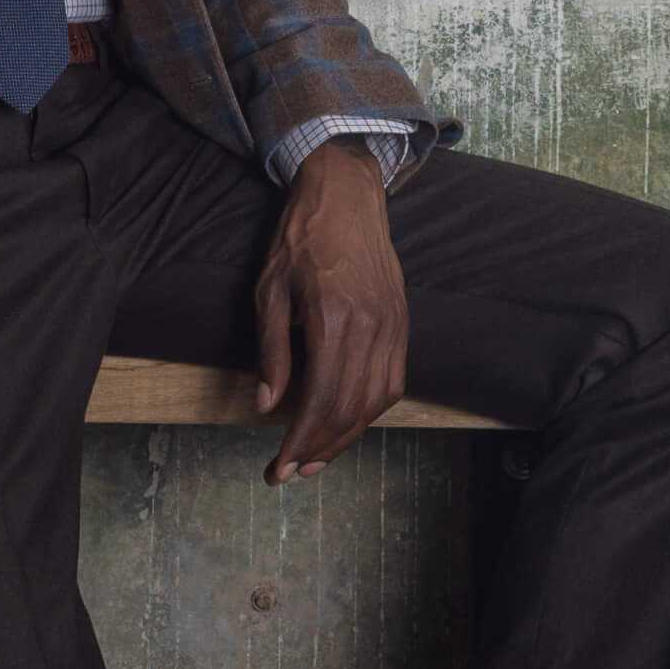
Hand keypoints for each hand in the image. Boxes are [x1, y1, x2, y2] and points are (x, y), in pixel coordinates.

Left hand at [252, 135, 407, 485]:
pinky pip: (393, 382)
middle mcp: (372, 329)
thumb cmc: (299, 238)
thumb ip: (272, 350)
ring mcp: (394, 327)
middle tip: (290, 473)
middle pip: (351, 410)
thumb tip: (266, 404)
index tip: (278, 467)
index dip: (299, 441)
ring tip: (315, 458)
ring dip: (345, 437)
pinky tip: (346, 423)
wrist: (346, 196)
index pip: (320, 400)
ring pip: (376, 403)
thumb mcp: (269, 289)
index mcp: (335, 319)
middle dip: (319, 449)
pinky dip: (370, 411)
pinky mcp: (403, 324)